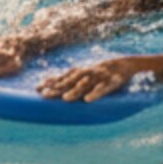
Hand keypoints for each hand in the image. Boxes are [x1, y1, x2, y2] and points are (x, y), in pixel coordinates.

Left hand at [38, 55, 152, 102]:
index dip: (50, 82)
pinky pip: (102, 88)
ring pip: (85, 85)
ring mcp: (98, 77)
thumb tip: (52, 86)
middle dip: (57, 88)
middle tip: (45, 95)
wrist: (125, 63)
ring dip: (75, 91)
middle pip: (70, 81)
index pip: (62, 78)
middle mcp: (87, 73)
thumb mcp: (86, 75)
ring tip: (65, 99)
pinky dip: (95, 93)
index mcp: (80, 73)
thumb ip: (72, 80)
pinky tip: (88, 100)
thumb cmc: (102, 72)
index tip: (37, 88)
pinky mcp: (111, 82)